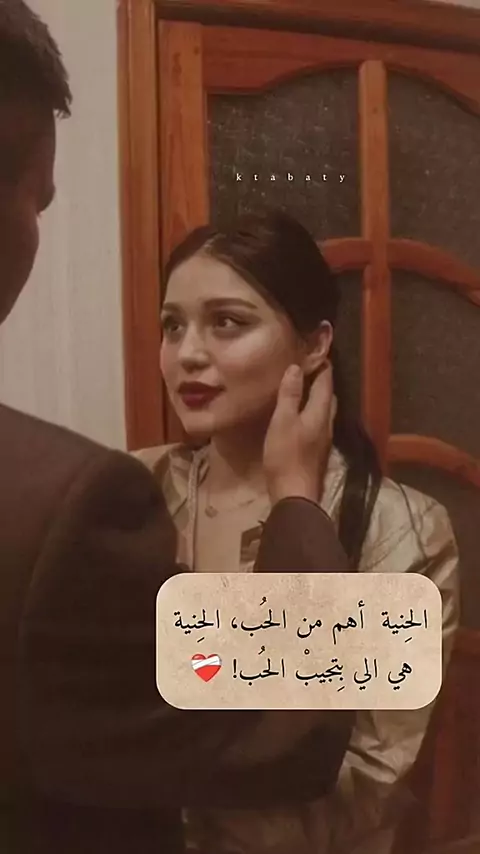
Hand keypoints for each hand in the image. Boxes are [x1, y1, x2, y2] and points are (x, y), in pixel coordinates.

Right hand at [263, 363, 336, 503]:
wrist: (295, 494)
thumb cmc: (286, 456)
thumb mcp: (282, 421)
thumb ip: (289, 395)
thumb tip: (296, 368)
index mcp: (320, 412)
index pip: (326, 383)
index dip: (322, 366)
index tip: (316, 351)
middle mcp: (327, 423)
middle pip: (329, 396)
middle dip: (322, 381)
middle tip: (309, 368)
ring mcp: (324, 439)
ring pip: (325, 411)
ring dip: (317, 397)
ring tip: (304, 388)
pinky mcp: (318, 451)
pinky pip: (319, 423)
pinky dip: (312, 412)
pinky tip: (302, 415)